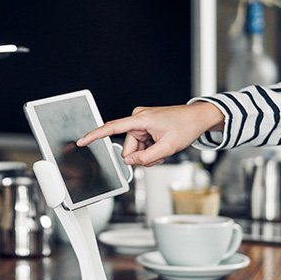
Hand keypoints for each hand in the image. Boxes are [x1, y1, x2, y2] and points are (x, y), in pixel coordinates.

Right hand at [76, 102, 223, 166]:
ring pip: (135, 149)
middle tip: (159, 153)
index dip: (95, 135)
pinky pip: (140, 145)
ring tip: (163, 147)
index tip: (82, 141)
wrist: (198, 118)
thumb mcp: (168, 148)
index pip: (112, 128)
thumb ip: (146, 158)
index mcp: (140, 119)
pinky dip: (150, 149)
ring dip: (148, 153)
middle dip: (141, 156)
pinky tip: (161, 145)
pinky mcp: (144, 126)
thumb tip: (130, 162)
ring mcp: (141, 122)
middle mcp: (137, 118)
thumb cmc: (186, 127)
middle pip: (128, 148)